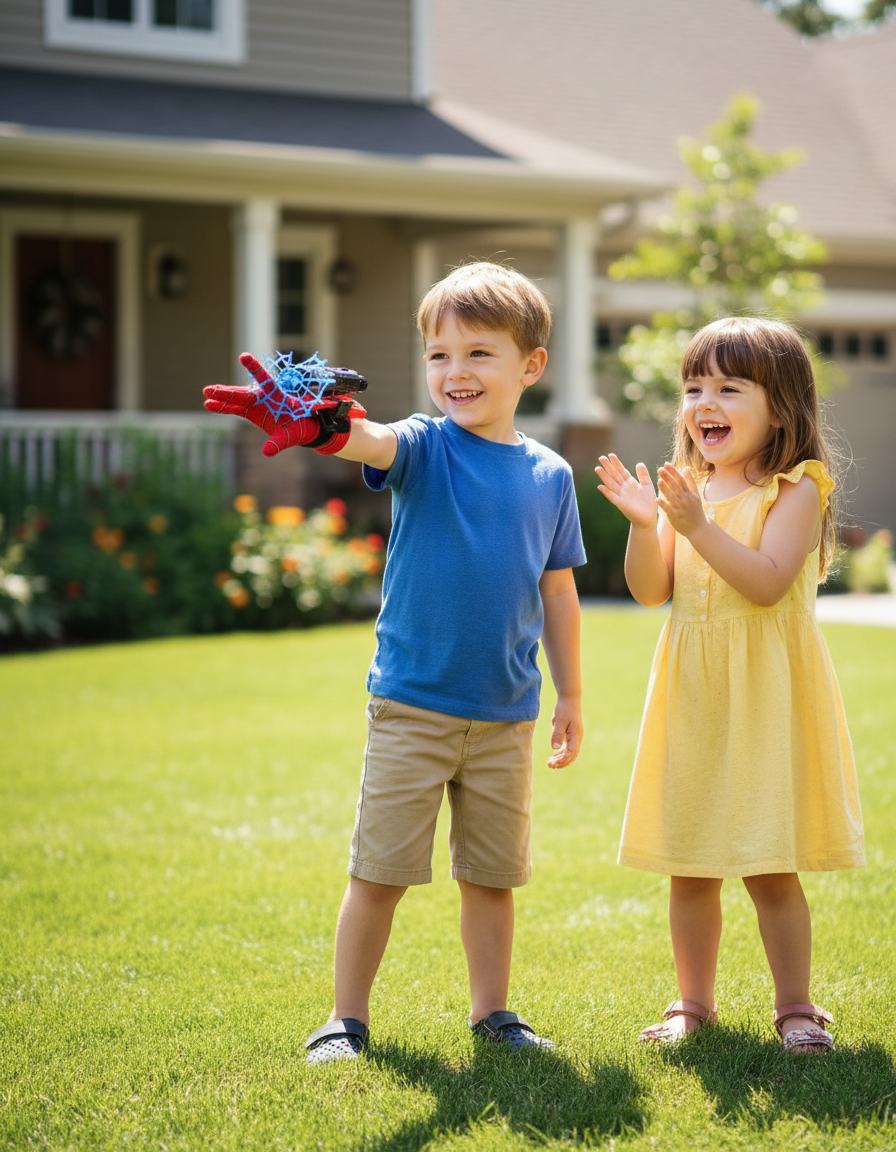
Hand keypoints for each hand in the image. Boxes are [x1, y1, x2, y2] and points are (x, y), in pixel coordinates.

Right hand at [203, 353, 318, 445]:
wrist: (302, 427)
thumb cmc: (301, 426)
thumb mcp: (293, 435)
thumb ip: (280, 441)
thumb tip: (266, 453)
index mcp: (277, 395)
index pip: (264, 379)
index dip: (254, 368)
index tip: (244, 356)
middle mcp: (263, 396)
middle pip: (243, 393)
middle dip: (226, 392)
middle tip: (209, 390)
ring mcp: (255, 403)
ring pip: (236, 399)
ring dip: (221, 397)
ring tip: (206, 394)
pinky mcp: (250, 411)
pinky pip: (234, 409)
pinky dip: (222, 408)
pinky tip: (208, 405)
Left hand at [547, 696, 581, 769]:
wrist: (569, 699)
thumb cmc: (564, 709)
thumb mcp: (559, 721)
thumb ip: (557, 734)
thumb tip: (554, 748)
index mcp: (576, 735)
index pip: (572, 752)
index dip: (563, 759)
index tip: (554, 762)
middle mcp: (577, 738)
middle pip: (571, 755)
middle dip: (561, 762)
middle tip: (550, 766)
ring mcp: (575, 737)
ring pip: (569, 753)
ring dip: (560, 759)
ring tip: (549, 764)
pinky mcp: (571, 735)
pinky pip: (567, 748)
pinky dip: (561, 753)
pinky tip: (553, 757)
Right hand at [595, 454, 658, 528]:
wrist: (648, 518)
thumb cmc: (648, 503)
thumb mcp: (647, 486)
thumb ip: (643, 475)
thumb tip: (639, 463)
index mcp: (630, 483)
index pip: (622, 471)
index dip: (616, 463)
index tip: (611, 455)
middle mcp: (624, 488)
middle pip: (615, 475)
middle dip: (608, 467)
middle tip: (601, 457)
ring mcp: (622, 496)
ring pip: (611, 484)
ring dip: (604, 477)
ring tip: (597, 468)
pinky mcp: (622, 504)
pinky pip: (613, 497)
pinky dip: (606, 492)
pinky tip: (600, 487)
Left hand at [656, 463, 706, 536]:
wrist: (699, 528)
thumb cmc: (695, 510)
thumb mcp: (696, 494)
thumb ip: (690, 481)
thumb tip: (685, 468)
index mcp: (689, 493)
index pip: (681, 480)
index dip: (673, 472)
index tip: (666, 464)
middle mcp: (686, 499)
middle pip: (676, 486)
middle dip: (668, 477)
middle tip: (660, 469)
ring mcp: (681, 508)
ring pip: (672, 497)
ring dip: (665, 489)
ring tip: (658, 481)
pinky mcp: (676, 517)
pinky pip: (669, 510)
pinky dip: (663, 505)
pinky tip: (657, 499)